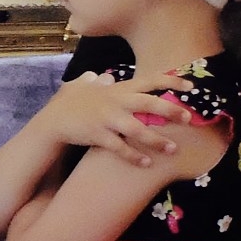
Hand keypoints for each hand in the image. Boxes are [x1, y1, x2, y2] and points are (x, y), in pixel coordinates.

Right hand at [37, 72, 196, 166]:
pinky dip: (134, 156)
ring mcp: (106, 119)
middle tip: (188, 118)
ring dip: (157, 140)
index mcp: (116, 89)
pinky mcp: (98, 136)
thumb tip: (102, 76)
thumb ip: (93, 80)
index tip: (191, 87)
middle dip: (170, 110)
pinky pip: (120, 147)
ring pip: (138, 129)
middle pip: (148, 103)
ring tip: (173, 148)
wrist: (50, 123)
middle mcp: (115, 102)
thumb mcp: (78, 87)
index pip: (149, 80)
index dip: (171, 82)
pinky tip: (146, 164)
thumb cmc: (66, 104)